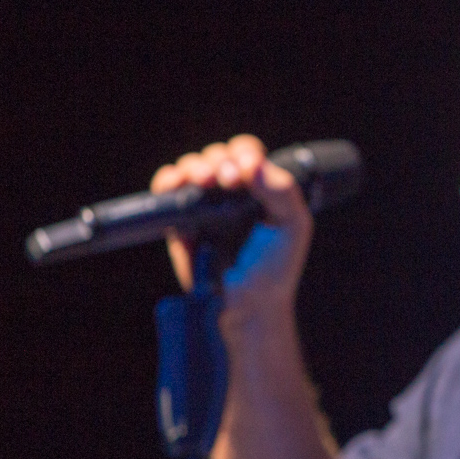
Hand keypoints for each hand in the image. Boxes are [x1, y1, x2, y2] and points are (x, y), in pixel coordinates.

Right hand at [150, 134, 312, 318]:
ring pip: (191, 167)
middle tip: (224, 181)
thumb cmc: (275, 267)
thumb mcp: (292, 226)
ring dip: (194, 167)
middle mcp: (231, 192)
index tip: (243, 173)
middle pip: (217, 155)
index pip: (247, 153)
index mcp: (261, 187)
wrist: (248, 305)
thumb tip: (254, 163)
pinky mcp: (180, 222)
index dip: (243, 156)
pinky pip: (167, 190)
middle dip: (218, 161)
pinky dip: (167, 181)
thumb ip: (281, 191)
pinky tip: (176, 185)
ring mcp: (205, 205)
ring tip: (201, 182)